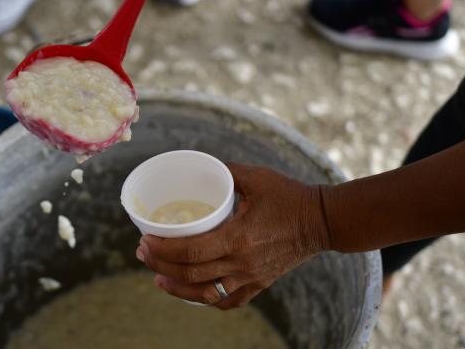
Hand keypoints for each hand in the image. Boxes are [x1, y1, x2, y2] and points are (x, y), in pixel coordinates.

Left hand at [135, 163, 330, 309]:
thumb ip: (225, 170)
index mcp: (239, 238)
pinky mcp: (259, 283)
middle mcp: (242, 263)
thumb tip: (198, 164)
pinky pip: (227, 301)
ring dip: (177, 288)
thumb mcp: (256, 176)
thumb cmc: (289, 195)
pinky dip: (205, 299)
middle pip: (190, 274)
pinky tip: (191, 291)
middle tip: (142, 252)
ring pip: (205, 294)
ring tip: (158, 277)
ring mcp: (251, 277)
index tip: (144, 239)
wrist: (323, 221)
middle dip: (160, 264)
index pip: (190, 252)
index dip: (162, 249)